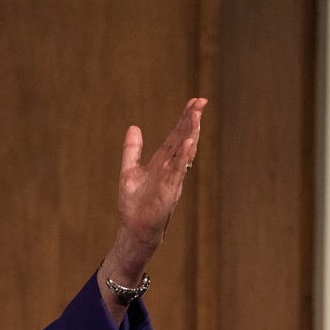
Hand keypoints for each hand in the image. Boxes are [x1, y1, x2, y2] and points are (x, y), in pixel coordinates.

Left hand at [101, 96, 207, 302]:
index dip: (185, 118)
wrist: (134, 228)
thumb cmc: (134, 204)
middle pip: (184, 138)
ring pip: (184, 151)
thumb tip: (134, 126)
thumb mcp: (129, 171)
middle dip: (192, 120)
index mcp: (162, 161)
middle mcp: (170, 167)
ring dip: (191, 133)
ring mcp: (172, 178)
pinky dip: (183, 156)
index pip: (176, 135)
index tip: (195, 101)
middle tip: (201, 101)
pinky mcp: (169, 190)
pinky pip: (178, 170)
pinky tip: (188, 142)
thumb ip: (132, 150)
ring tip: (196, 115)